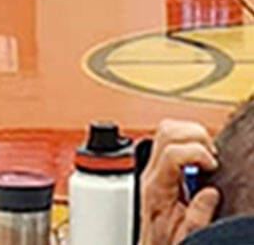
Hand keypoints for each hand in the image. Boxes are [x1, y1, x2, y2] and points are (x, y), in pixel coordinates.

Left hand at [140, 120, 219, 244]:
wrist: (150, 244)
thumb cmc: (163, 241)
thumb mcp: (185, 235)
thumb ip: (198, 215)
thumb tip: (209, 192)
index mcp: (155, 188)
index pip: (170, 152)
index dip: (197, 152)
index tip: (213, 165)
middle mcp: (150, 173)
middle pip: (167, 131)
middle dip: (196, 137)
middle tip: (211, 157)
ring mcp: (152, 167)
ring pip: (166, 130)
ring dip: (192, 136)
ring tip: (206, 156)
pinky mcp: (158, 167)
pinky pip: (168, 139)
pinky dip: (189, 140)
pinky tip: (199, 158)